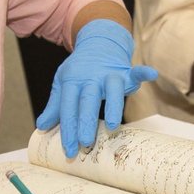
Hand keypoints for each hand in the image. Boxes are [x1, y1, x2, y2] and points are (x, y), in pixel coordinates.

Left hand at [34, 19, 157, 156]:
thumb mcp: (63, 83)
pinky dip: (143, 73)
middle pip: (87, 101)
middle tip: (85, 143)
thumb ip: (55, 106)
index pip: (68, 107)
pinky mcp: (125, 72)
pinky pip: (135, 72)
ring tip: (113, 127)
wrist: (97, 44)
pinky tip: (152, 75)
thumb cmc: (80, 70)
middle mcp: (90, 78)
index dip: (67, 129)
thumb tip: (42, 127)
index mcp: (72, 81)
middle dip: (86, 122)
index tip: (69, 149)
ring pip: (112, 90)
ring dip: (113, 107)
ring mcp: (109, 74)